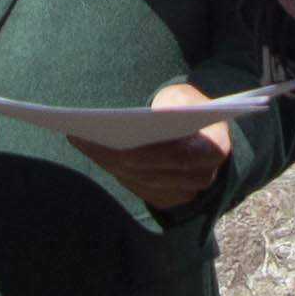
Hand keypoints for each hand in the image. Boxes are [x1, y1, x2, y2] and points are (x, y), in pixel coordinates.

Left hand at [79, 80, 236, 216]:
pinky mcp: (167, 198)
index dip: (143, 150)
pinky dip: (112, 168)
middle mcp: (202, 178)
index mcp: (215, 150)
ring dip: (106, 161)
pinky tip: (92, 151)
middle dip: (112, 154)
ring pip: (137, 180)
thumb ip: (175, 104)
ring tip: (80, 140)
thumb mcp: (185, 96)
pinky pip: (134, 186)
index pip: (176, 155)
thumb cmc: (188, 106)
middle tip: (80, 135)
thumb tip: (160, 116)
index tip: (111, 137)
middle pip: (149, 171)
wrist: (202, 130)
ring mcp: (184, 193)